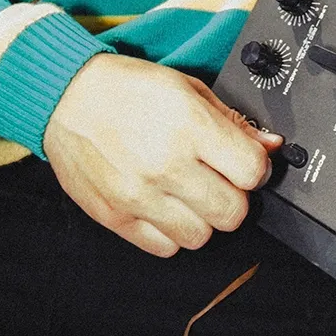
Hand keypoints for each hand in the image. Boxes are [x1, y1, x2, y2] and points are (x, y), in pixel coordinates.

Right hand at [43, 53, 281, 256]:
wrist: (66, 96)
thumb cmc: (127, 88)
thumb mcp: (187, 87)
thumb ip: (231, 120)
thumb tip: (269, 146)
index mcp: (188, 125)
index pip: (252, 171)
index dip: (255, 168)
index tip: (245, 163)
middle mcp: (166, 164)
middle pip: (232, 212)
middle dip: (233, 197)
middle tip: (218, 179)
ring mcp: (139, 195)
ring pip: (201, 237)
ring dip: (201, 218)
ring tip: (187, 192)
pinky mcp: (116, 217)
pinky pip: (164, 247)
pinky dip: (170, 232)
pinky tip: (163, 205)